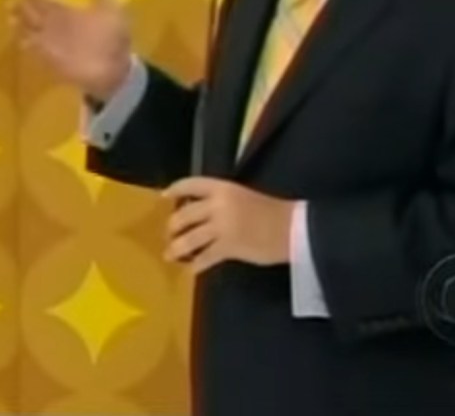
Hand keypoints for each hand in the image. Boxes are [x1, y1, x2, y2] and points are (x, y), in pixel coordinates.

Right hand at [8, 0, 132, 101]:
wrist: (118, 67)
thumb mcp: (111, 9)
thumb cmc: (114, 37)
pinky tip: (23, 42)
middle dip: (20, 8)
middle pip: (32, 15)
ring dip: (20, 26)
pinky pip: (37, 52)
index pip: (45, 1)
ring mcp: (52, 44)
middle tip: (10, 1)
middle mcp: (56, 27)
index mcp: (67, 13)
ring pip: (30, 32)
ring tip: (10, 19)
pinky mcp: (53, 61)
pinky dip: (31, 47)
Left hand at [162, 177, 295, 274]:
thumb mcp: (241, 196)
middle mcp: (218, 205)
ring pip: (189, 239)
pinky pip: (205, 257)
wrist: (290, 228)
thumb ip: (220, 201)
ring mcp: (222, 227)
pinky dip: (195, 265)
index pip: (191, 184)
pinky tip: (191, 270)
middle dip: (172, 226)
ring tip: (170, 254)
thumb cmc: (270, 210)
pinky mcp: (228, 248)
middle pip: (184, 215)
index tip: (164, 196)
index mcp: (222, 188)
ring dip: (177, 248)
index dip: (175, 190)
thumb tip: (199, 213)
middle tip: (169, 234)